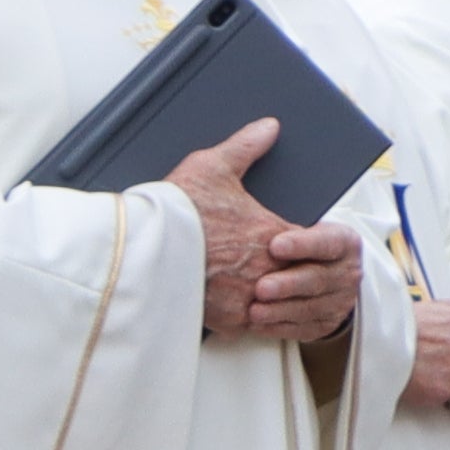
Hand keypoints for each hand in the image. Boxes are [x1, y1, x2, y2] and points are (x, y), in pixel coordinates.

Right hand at [177, 124, 362, 345]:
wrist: (138, 248)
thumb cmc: (176, 208)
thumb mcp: (211, 167)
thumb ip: (245, 147)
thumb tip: (270, 126)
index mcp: (272, 234)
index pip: (311, 243)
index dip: (305, 242)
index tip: (292, 240)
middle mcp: (268, 270)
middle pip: (299, 275)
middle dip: (293, 270)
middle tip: (280, 264)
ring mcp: (250, 298)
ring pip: (280, 301)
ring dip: (275, 295)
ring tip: (262, 283)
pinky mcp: (229, 320)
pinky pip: (253, 323)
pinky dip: (250, 314)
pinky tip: (243, 302)